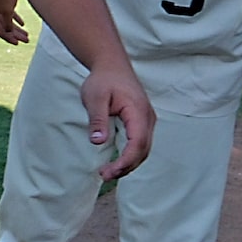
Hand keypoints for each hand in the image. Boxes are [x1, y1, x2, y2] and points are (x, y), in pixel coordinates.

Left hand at [81, 61, 154, 181]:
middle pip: (143, 150)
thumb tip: (98, 141)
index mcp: (138, 111)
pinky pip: (141, 144)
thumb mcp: (94, 97)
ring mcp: (147, 120)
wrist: (112, 66)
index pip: (138, 143)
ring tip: (108, 172)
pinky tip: (116, 163)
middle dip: (126, 167)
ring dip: (129, 164)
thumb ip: (97, 119)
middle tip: (104, 175)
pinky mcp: (142, 122)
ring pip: (144, 149)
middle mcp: (147, 117)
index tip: (109, 171)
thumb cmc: (103, 80)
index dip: (126, 161)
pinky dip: (131, 156)